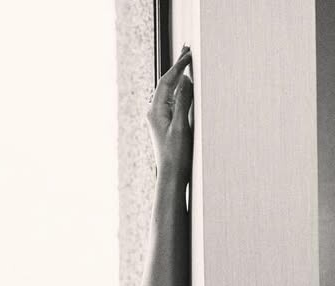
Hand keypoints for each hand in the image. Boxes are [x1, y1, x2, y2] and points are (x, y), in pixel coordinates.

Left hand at [147, 45, 192, 184]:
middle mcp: (155, 113)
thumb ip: (183, 101)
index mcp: (156, 111)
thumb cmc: (176, 154)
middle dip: (178, 67)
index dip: (179, 66)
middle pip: (167, 83)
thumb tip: (186, 80)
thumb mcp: (181, 125)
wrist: (171, 176)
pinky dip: (180, 89)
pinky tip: (186, 84)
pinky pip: (173, 100)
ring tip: (188, 62)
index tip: (189, 53)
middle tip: (188, 49)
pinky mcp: (166, 124)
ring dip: (179, 76)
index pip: (167, 81)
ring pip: (170, 91)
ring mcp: (160, 118)